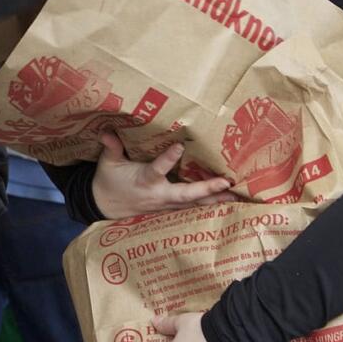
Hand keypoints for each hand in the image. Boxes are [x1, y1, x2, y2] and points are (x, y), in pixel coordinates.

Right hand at [91, 131, 234, 219]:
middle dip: (205, 189)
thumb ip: (111, 147)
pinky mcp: (171, 208)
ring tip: (236, 195)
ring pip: (193, 204)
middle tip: (225, 183)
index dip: (167, 159)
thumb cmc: (109, 181)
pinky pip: (192, 207)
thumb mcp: (108, 163)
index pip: (157, 170)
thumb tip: (106, 133)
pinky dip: (210, 204)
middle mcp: (159, 194)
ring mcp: (166, 204)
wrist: (107, 206)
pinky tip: (228, 201)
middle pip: (184, 194)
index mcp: (144, 180)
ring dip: (215, 199)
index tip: (180, 146)